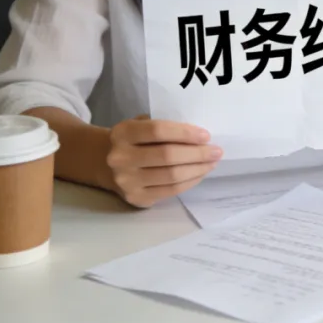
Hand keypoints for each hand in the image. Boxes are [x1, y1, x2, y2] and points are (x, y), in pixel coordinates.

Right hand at [106, 115, 221, 207]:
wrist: (106, 164)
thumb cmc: (134, 140)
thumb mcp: (141, 125)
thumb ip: (164, 127)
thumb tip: (200, 137)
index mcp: (122, 133)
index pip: (158, 131)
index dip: (185, 133)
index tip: (206, 136)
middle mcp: (120, 157)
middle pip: (168, 155)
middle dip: (198, 154)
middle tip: (217, 151)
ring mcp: (126, 180)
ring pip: (172, 176)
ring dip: (198, 169)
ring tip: (212, 163)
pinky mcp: (136, 197)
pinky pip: (170, 191)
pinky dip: (190, 182)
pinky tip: (199, 174)